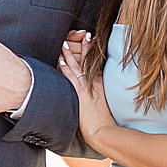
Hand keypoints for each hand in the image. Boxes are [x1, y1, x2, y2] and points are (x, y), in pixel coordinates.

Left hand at [58, 31, 114, 150]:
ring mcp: (88, 88)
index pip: (96, 64)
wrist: (105, 132)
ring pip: (78, 67)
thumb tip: (96, 98)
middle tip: (80, 34)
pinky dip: (66, 68)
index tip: (90, 41)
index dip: (92, 52)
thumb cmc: (105, 123)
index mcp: (102, 85)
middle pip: (88, 61)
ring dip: (70, 54)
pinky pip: (72, 78)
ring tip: (64, 44)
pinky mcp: (81, 95)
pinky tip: (61, 60)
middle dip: (83, 47)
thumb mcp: (105, 107)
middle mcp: (95, 84)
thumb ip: (100, 99)